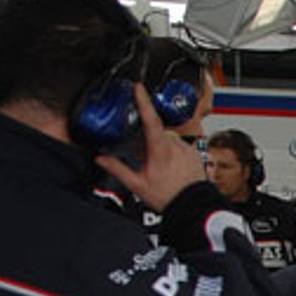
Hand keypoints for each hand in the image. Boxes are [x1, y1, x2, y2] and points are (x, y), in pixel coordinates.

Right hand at [95, 84, 203, 213]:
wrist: (194, 208)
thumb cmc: (169, 197)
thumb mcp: (138, 185)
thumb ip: (117, 169)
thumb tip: (101, 159)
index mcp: (161, 150)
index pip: (150, 120)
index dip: (143, 101)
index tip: (138, 87)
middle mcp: (176, 146)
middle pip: (156, 132)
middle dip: (148, 142)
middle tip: (146, 161)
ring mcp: (187, 149)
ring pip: (168, 140)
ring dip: (160, 148)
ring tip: (161, 169)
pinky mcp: (195, 153)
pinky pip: (179, 147)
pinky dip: (172, 153)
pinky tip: (171, 168)